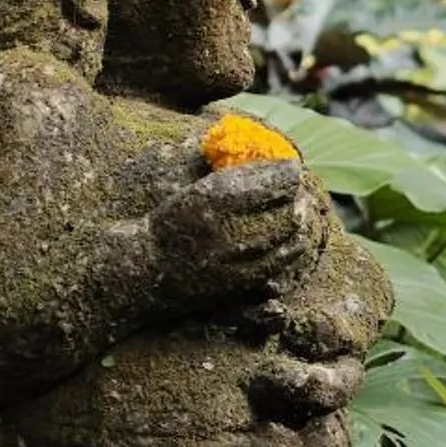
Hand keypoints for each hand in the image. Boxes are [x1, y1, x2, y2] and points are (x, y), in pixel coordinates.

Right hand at [150, 160, 321, 303]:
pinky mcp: (243, 279)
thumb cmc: (168, 224)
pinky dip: (293, 245)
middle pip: (287, 206)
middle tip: (298, 190)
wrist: (146, 269)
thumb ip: (232, 179)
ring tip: (299, 211)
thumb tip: (272, 166)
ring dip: (299, 219)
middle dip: (296, 196)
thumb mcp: (194, 191)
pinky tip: (293, 238)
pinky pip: (282, 260)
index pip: (271, 179)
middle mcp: (230, 226)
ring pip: (289, 234)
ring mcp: (238, 256)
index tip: (292, 168)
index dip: (287, 172)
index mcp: (215, 196)